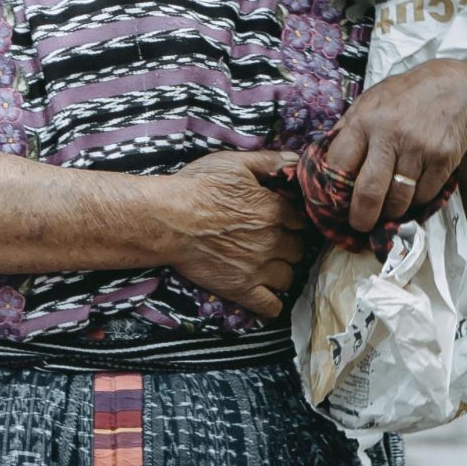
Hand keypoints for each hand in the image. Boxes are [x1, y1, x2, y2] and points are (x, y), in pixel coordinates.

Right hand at [163, 150, 308, 319]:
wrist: (165, 220)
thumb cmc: (195, 188)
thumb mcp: (232, 163)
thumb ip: (269, 161)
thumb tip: (298, 160)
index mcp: (274, 210)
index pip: (301, 221)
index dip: (292, 221)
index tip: (282, 221)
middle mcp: (272, 241)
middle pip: (298, 250)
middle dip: (287, 245)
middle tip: (270, 242)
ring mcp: (258, 268)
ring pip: (288, 276)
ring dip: (281, 271)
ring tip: (265, 266)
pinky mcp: (241, 289)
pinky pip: (271, 305)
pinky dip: (273, 302)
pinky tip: (266, 294)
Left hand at [322, 59, 466, 237]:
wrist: (456, 87)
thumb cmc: (404, 97)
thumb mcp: (369, 103)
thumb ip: (347, 130)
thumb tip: (323, 162)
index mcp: (363, 122)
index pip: (338, 166)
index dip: (334, 191)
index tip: (335, 204)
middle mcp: (390, 135)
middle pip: (368, 192)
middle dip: (361, 217)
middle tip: (360, 225)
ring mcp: (418, 148)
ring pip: (399, 199)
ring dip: (391, 212)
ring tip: (387, 211)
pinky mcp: (443, 158)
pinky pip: (424, 194)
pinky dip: (417, 201)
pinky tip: (412, 193)